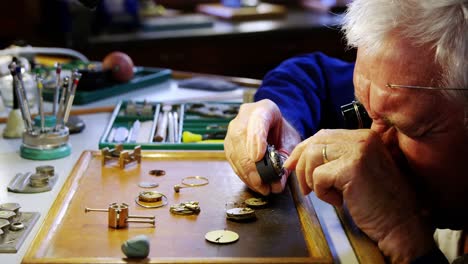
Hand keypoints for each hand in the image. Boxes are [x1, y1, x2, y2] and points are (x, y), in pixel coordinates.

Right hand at [224, 99, 300, 194]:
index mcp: (264, 109)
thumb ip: (286, 159)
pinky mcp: (227, 143)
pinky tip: (252, 184)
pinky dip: (242, 174)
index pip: (257, 122)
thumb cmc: (282, 132)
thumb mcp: (290, 141)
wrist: (272, 125)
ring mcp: (232, 129)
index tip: (258, 157)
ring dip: (246, 174)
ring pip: (234, 151)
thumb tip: (277, 184)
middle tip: (263, 184)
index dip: (256, 140)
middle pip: (241, 139)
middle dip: (251, 166)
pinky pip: (232, 160)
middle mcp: (244, 116)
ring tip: (261, 188)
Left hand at [283, 129, 435, 261]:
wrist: (399, 222)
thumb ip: (333, 158)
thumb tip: (298, 157)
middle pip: (314, 143)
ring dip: (313, 181)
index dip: (302, 150)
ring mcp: (358, 150)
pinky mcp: (352, 167)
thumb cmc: (376, 201)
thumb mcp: (355, 170)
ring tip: (330, 195)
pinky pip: (318, 176)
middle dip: (301, 166)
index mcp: (363, 136)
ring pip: (312, 157)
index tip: (291, 165)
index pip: (322, 135)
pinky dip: (323, 193)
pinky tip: (340, 201)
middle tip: (306, 188)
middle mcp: (362, 138)